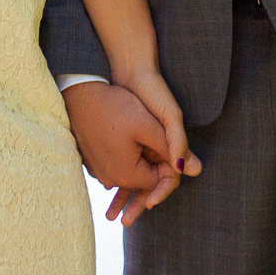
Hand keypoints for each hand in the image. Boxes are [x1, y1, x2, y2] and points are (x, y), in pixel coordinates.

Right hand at [64, 80, 192, 225]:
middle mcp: (110, 179)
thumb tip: (196, 170)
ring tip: (139, 148)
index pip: (159, 181)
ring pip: (127, 173)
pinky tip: (123, 146)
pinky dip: (121, 161)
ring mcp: (98, 171)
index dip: (170, 167)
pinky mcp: (90, 162)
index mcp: (127, 174)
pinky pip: (113, 166)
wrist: (79, 93)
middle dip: (153, 168)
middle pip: (142, 180)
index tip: (173, 152)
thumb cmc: (115, 107)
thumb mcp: (149, 126)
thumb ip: (173, 149)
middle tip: (157, 148)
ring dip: (136, 166)